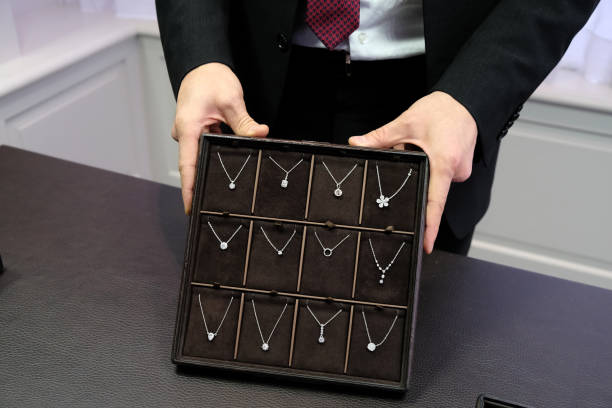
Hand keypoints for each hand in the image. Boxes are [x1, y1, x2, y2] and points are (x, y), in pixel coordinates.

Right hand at [172, 63, 268, 213]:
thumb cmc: (211, 79)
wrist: (202, 65)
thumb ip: (244, 122)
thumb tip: (260, 134)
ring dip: (216, 160)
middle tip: (220, 199)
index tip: (190, 208)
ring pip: (204, 154)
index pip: (188, 165)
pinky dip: (218, 149)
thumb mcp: (231, 100)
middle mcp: (185, 133)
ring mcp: (190, 133)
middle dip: (207, 179)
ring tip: (232, 172)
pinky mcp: (197, 131)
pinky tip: (230, 153)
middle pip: (196, 164)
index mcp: (188, 127)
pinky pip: (207, 145)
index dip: (189, 189)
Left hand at [349, 91, 476, 253]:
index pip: (434, 202)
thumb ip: (380, 137)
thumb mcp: (406, 122)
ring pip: (432, 179)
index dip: (429, 226)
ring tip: (421, 143)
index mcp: (444, 163)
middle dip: (414, 180)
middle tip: (410, 152)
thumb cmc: (441, 110)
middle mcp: (455, 171)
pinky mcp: (460, 168)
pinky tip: (429, 146)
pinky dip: (430, 164)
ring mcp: (461, 171)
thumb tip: (357, 144)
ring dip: (422, 167)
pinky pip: (440, 173)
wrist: (467, 100)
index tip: (426, 245)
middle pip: (429, 189)